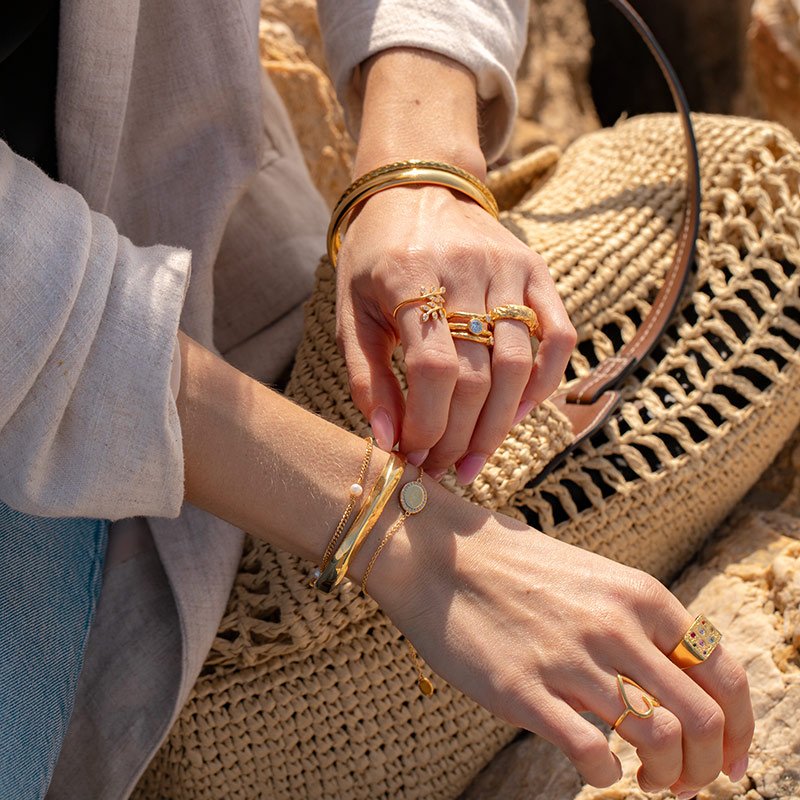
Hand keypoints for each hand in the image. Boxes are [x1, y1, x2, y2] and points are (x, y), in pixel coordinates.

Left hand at [336, 185, 575, 481]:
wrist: (415, 189)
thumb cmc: (374, 259)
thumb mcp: (352, 312)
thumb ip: (366, 377)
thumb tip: (386, 441)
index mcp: (410, 276)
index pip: (433, 369)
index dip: (427, 423)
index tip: (414, 454)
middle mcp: (466, 269)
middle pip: (479, 375)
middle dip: (459, 436)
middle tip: (442, 467)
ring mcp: (508, 268)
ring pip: (519, 365)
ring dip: (500, 425)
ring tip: (474, 458)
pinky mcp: (536, 271)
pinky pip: (558, 336)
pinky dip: (545, 383)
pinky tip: (518, 414)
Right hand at [365, 487, 754, 794]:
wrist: (439, 556)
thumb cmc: (513, 565)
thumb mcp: (591, 577)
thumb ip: (636, 622)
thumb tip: (675, 679)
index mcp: (639, 595)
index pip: (724, 672)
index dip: (741, 726)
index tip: (732, 756)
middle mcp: (615, 626)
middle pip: (704, 718)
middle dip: (710, 766)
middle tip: (693, 783)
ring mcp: (571, 659)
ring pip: (660, 741)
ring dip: (667, 777)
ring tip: (651, 780)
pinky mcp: (525, 691)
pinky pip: (594, 756)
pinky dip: (608, 776)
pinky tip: (597, 765)